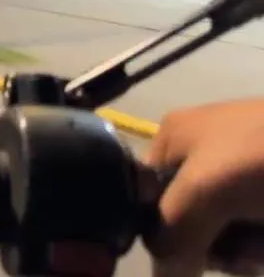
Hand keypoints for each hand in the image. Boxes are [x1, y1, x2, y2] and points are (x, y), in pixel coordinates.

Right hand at [145, 99, 263, 276]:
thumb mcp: (206, 190)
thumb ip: (172, 236)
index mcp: (176, 140)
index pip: (142, 199)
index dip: (162, 233)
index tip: (188, 249)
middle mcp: (206, 160)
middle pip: (188, 227)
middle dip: (214, 249)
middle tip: (240, 251)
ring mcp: (247, 185)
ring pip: (229, 242)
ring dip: (248, 254)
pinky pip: (258, 244)